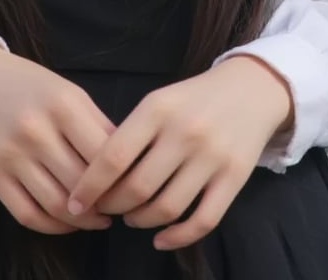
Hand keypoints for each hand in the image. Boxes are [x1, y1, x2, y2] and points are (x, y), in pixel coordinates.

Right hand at [0, 42, 116, 235]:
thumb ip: (97, 124)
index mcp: (63, 104)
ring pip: (57, 205)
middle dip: (106, 204)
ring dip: (83, 221)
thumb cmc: (29, 84)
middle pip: (83, 185)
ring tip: (98, 218)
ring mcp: (11, 154)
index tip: (132, 186)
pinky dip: (53, 227)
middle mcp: (36, 129)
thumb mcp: (68, 91)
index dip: (123, 179)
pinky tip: (67, 222)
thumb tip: (129, 163)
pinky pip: (28, 214)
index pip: (105, 155)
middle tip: (118, 208)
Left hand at [65, 55, 294, 250]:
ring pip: (167, 208)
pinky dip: (178, 237)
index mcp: (157, 109)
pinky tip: (161, 238)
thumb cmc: (193, 98)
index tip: (76, 202)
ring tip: (131, 217)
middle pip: (138, 187)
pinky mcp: (235, 178)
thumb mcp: (159, 101)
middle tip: (105, 209)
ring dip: (141, 221)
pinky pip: (203, 220)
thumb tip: (97, 177)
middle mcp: (184, 132)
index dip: (90, 185)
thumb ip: (132, 133)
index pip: (113, 156)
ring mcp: (211, 157)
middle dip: (113, 206)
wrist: (251, 88)